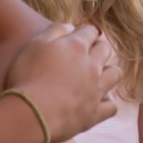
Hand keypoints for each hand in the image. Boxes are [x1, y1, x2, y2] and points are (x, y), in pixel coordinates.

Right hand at [5, 23, 120, 142]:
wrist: (31, 116)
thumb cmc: (27, 78)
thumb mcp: (34, 45)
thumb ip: (54, 31)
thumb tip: (70, 26)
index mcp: (76, 47)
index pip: (90, 31)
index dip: (86, 32)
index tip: (80, 35)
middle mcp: (92, 65)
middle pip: (105, 50)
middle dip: (99, 48)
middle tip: (88, 53)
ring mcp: (96, 89)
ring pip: (115, 74)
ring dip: (108, 71)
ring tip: (97, 75)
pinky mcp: (95, 113)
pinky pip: (111, 106)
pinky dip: (107, 102)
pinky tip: (98, 102)